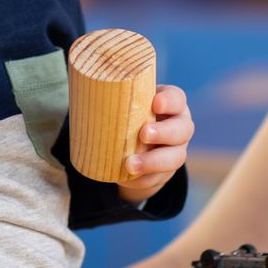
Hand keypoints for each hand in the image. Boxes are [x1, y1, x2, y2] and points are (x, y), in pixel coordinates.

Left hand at [117, 84, 193, 203]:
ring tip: (130, 164)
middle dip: (164, 133)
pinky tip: (129, 177)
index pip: (177, 98)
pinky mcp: (167, 171)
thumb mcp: (126, 103)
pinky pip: (160, 178)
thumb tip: (85, 88)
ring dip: (153, 162)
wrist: (133, 144)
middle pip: (182, 129)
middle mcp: (179, 126)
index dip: (169, 101)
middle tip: (143, 134)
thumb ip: (116, 96)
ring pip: (175, 157)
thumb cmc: (128, 114)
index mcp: (171, 105)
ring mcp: (176, 150)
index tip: (155, 103)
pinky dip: (143, 179)